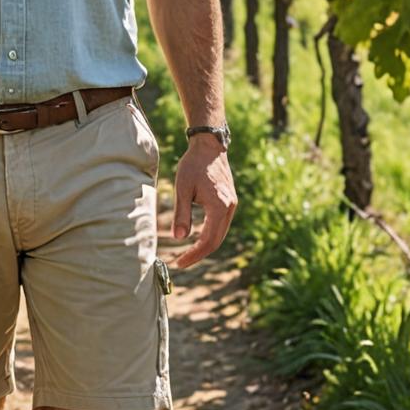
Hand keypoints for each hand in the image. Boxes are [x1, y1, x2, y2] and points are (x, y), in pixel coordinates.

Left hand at [169, 134, 236, 269]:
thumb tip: (178, 238)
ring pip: (220, 234)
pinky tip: (197, 237)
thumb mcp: (182, 188)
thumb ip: (181, 214)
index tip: (179, 263)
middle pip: (216, 241)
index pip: (208, 241)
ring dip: (205, 245)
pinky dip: (210, 234)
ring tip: (187, 253)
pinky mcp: (229, 201)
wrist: (209, 146)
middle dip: (199, 254)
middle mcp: (229, 208)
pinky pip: (221, 224)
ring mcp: (231, 205)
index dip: (194, 255)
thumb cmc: (193, 165)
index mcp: (219, 207)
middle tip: (181, 261)